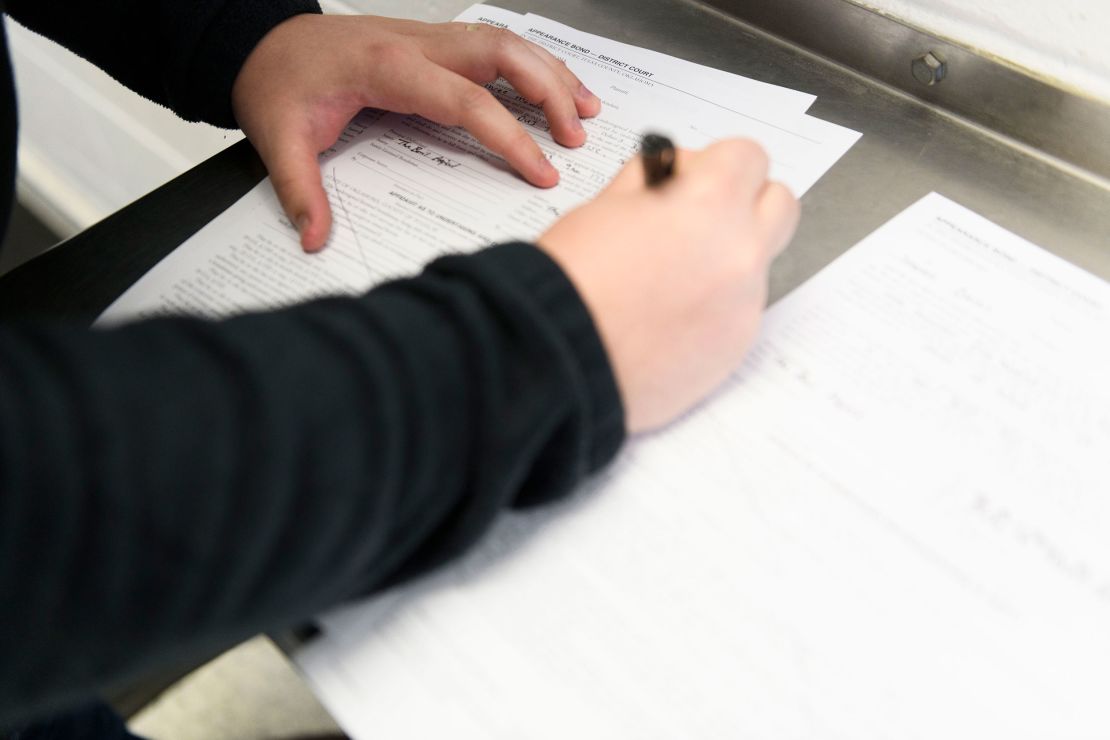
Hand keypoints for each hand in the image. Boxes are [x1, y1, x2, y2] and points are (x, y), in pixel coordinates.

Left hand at [232, 14, 600, 251]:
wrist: (263, 41)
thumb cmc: (278, 82)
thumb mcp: (279, 138)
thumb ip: (300, 190)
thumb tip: (315, 238)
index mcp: (388, 68)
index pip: (468, 100)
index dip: (510, 136)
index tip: (541, 170)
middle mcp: (417, 45)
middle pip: (503, 53)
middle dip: (549, 91)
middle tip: (575, 137)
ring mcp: (427, 39)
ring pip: (505, 41)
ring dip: (549, 71)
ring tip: (585, 109)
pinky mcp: (430, 44)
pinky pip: (492, 45)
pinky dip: (529, 63)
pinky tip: (550, 85)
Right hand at [539, 140, 798, 432]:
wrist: (558, 358)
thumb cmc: (571, 281)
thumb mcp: (605, 205)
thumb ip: (656, 184)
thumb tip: (678, 177)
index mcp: (709, 202)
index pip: (748, 156)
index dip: (717, 165)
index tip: (695, 179)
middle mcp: (740, 250)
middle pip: (779, 204)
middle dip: (746, 203)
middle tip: (701, 220)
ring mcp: (744, 303)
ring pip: (759, 262)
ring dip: (728, 259)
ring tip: (672, 280)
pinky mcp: (737, 347)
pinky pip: (741, 310)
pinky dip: (715, 307)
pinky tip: (670, 318)